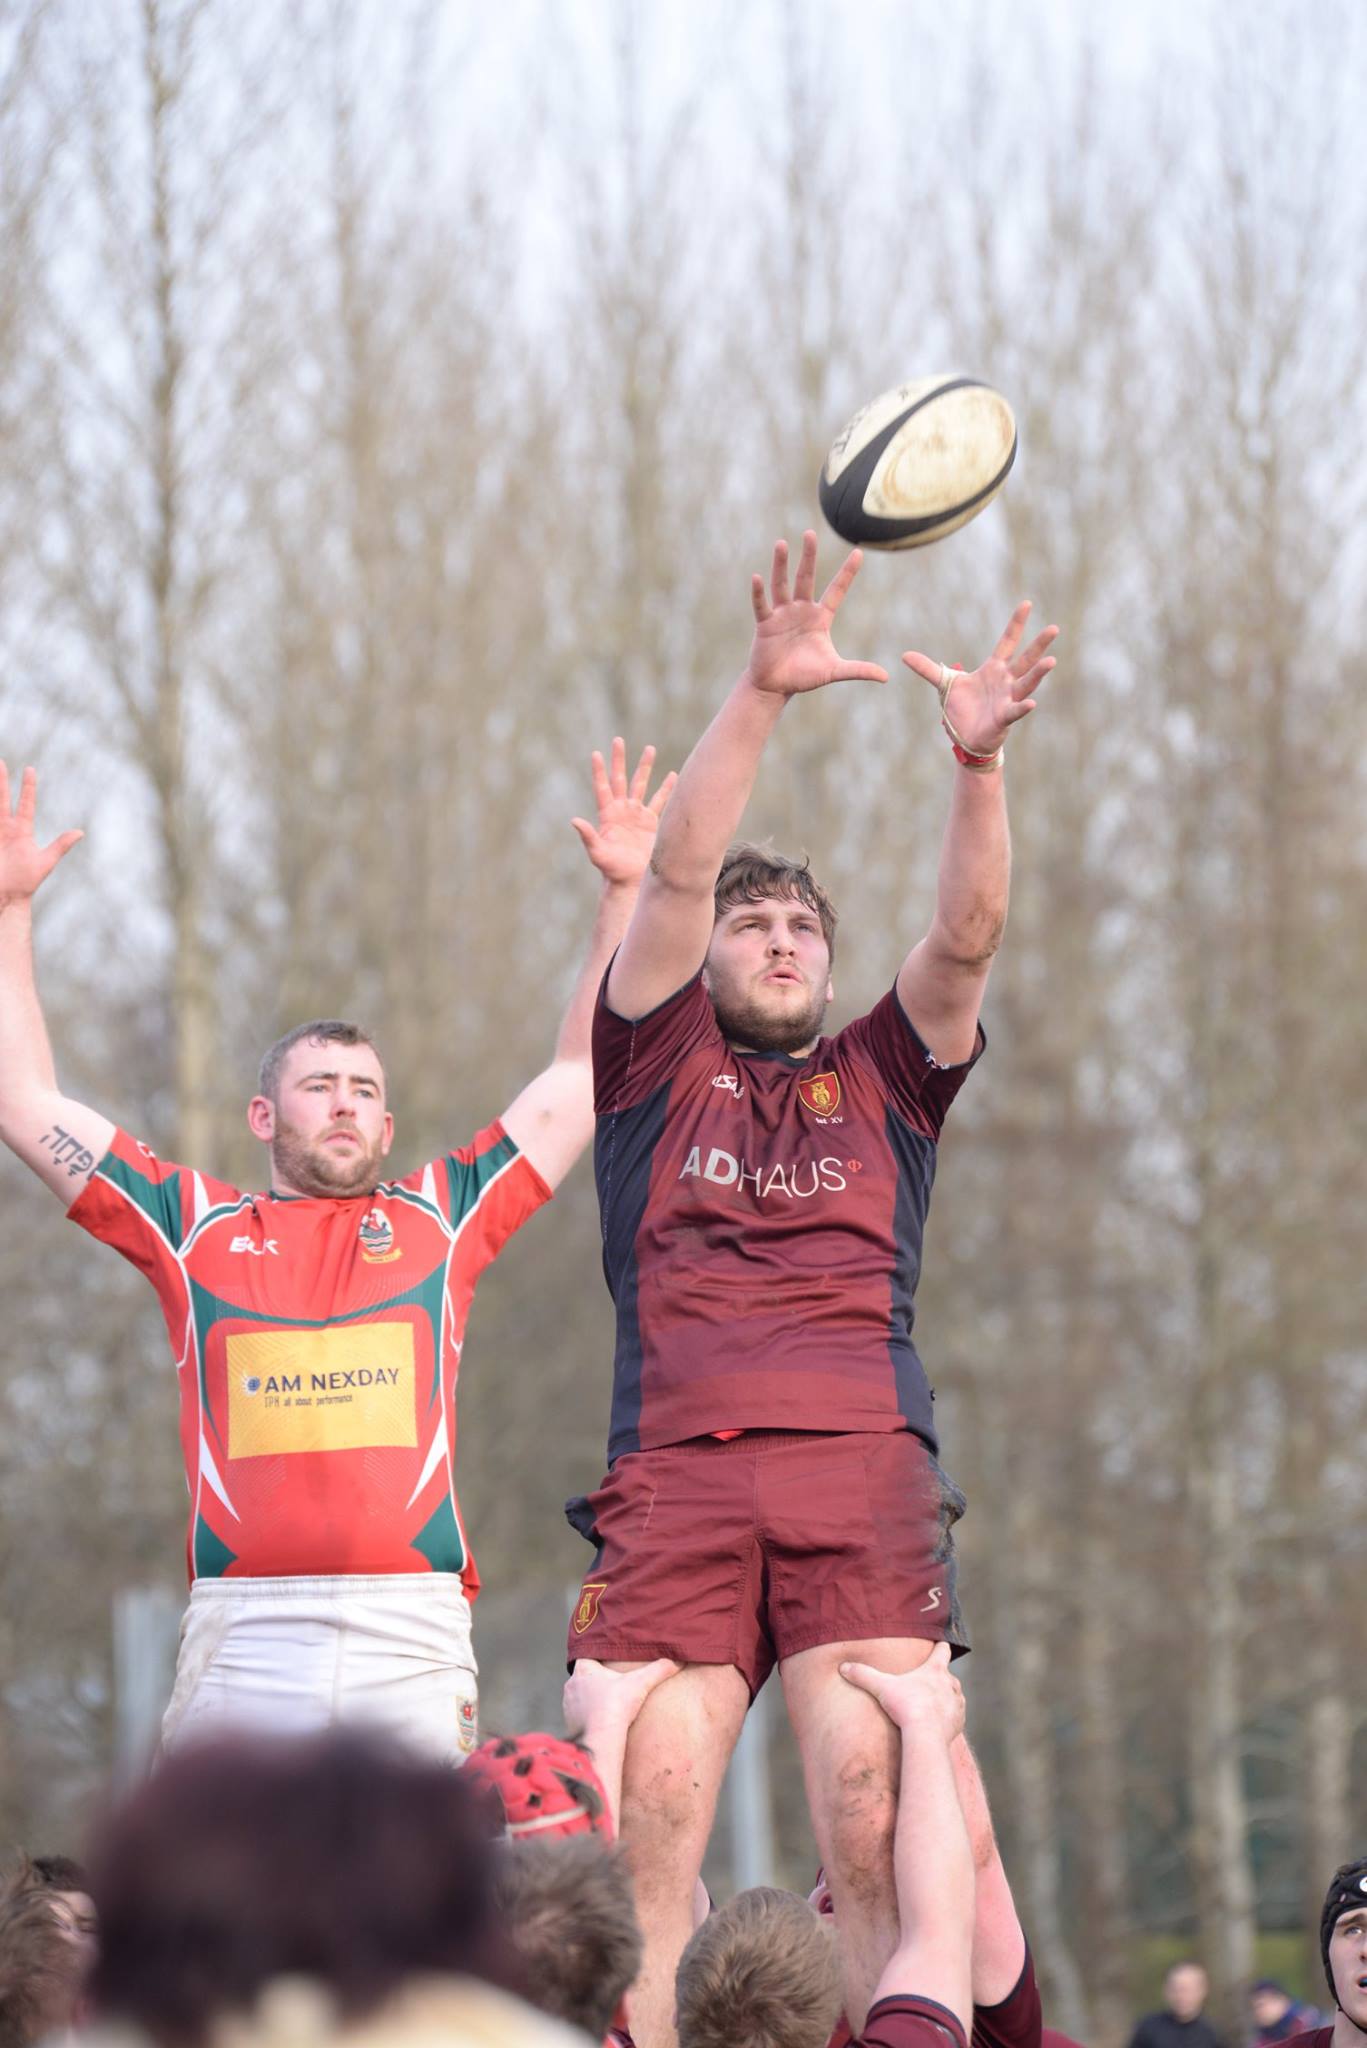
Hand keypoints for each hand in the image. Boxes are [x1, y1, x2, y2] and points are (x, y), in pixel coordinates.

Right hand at [0, 764, 82, 907]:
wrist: (7, 898)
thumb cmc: (25, 882)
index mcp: (21, 831)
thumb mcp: (45, 862)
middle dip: (1, 781)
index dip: (28, 787)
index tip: (31, 769)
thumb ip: (60, 846)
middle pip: (1, 800)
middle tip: (0, 762)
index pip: (26, 803)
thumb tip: (80, 832)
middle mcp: (5, 829)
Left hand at [562, 1656, 680, 1740]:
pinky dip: (589, 1716)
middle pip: (585, 1676)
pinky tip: (602, 1721)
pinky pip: (579, 1715)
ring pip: (581, 1696)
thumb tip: (678, 1660)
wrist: (600, 1741)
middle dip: (598, 1679)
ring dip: (592, 1699)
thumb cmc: (616, 1707)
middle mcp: (571, 1685)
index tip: (610, 1660)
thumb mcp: (640, 1684)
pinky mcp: (570, 1724)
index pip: (588, 1655)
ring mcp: (568, 1705)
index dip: (599, 1657)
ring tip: (609, 1703)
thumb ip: (659, 1669)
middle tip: (614, 1683)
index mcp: (584, 1669)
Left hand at [571, 738, 676, 888]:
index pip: (602, 787)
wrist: (632, 881)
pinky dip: (667, 789)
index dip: (599, 771)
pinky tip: (673, 776)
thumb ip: (588, 836)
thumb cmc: (612, 869)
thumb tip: (574, 821)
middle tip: (618, 740)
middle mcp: (622, 810)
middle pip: (620, 779)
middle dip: (619, 759)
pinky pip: (660, 801)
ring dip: (644, 767)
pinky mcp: (651, 822)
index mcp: (608, 815)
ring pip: (641, 785)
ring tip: (650, 748)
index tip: (596, 753)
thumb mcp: (598, 853)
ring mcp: (636, 815)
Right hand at [746, 531, 888, 698]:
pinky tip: (757, 577)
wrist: (776, 687)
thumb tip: (886, 677)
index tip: (859, 552)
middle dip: (808, 556)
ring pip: (782, 585)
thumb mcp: (834, 671)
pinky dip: (759, 592)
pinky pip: (762, 605)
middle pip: (806, 578)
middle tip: (810, 533)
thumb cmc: (804, 676)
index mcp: (820, 617)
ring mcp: (782, 615)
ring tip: (782, 543)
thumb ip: (858, 670)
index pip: (836, 590)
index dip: (847, 572)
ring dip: (781, 565)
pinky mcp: (765, 624)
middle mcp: (801, 610)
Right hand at [840, 1642, 965, 1742]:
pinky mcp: (959, 1721)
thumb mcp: (881, 1687)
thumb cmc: (906, 1707)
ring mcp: (957, 1703)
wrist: (926, 1736)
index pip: (942, 1650)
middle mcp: (951, 1683)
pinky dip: (949, 1716)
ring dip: (945, 1697)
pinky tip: (937, 1722)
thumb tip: (843, 1667)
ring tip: (932, 1705)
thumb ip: (863, 1674)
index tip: (939, 1645)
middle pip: (948, 1675)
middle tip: (925, 1683)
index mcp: (935, 1670)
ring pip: (954, 1695)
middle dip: (939, 1678)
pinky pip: (956, 1715)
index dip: (940, 1647)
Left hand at [902, 603, 1057, 757]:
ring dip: (1039, 673)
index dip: (1016, 624)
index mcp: (994, 668)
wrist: (966, 737)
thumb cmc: (962, 709)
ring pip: (1027, 683)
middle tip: (1054, 628)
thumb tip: (904, 655)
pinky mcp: (1004, 718)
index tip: (1027, 604)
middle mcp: (1006, 681)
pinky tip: (1032, 702)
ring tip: (1052, 660)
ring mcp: (1008, 699)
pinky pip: (1015, 711)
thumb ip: (928, 669)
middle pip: (1026, 659)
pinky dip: (1023, 707)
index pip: (1007, 642)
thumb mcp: (944, 685)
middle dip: (1039, 645)